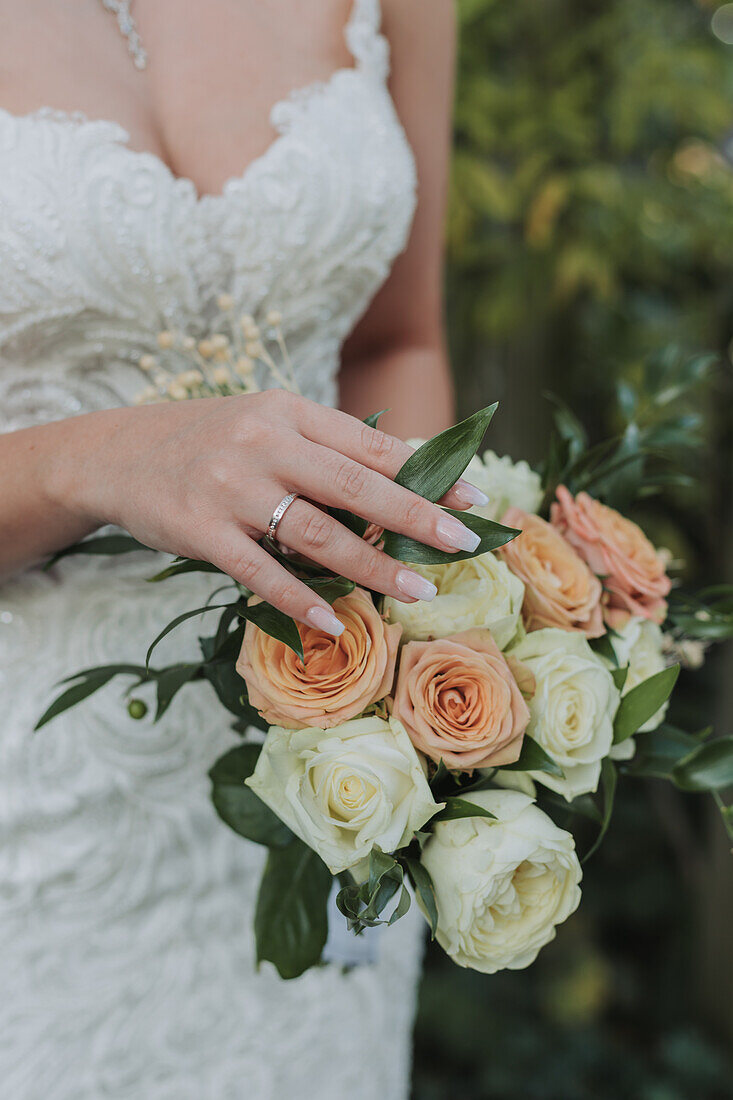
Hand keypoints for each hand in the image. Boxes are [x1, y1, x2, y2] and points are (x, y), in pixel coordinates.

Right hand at [68, 392, 488, 634]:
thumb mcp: (266, 424)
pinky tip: (335, 619)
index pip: (372, 446)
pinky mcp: (201, 530)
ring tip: (417, 589)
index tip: (474, 501)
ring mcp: (231, 487)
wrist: (116, 453)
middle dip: (418, 518)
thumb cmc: (208, 443)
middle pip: (356, 486)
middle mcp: (264, 444)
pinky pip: (261, 571)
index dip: (429, 475)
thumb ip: (324, 449)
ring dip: (373, 565)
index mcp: (289, 412)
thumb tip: (402, 482)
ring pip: (316, 531)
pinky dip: (301, 598)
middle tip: (463, 545)